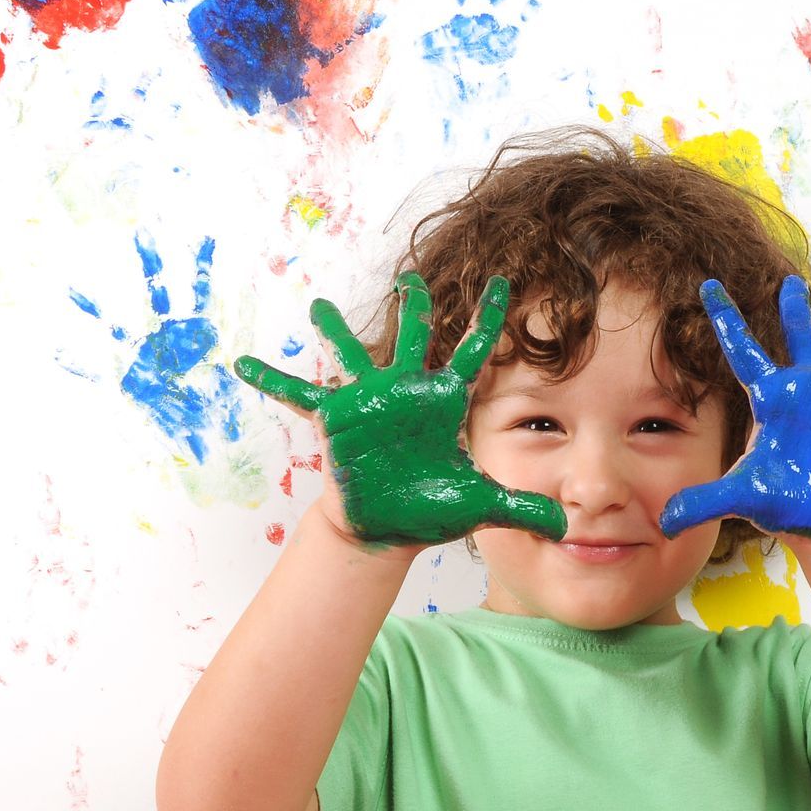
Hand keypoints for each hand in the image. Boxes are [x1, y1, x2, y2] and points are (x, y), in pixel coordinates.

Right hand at [234, 273, 566, 548]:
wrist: (387, 531)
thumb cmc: (430, 511)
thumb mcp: (481, 507)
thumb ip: (523, 508)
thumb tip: (565, 526)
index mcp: (443, 402)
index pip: (473, 352)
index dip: (488, 318)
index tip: (503, 281)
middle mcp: (406, 392)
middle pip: (413, 336)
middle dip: (415, 306)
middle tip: (411, 279)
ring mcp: (368, 402)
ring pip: (352, 355)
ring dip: (336, 331)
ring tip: (321, 306)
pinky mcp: (336, 422)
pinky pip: (299, 395)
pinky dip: (273, 380)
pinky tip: (246, 363)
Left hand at [660, 275, 810, 539]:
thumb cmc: (784, 505)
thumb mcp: (742, 498)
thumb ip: (704, 502)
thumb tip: (663, 521)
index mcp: (773, 400)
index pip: (744, 352)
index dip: (726, 320)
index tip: (707, 285)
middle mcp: (810, 392)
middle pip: (800, 341)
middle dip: (795, 311)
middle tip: (790, 280)